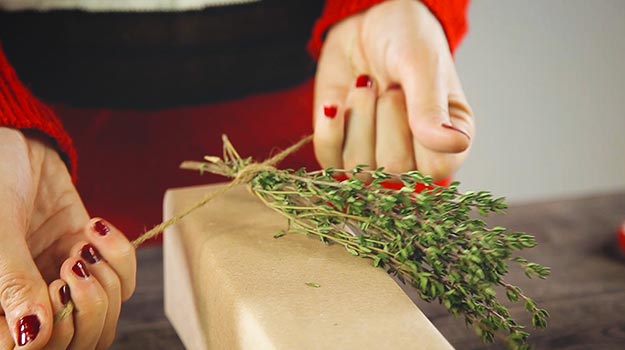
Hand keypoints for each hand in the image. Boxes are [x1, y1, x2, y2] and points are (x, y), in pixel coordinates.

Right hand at [0, 127, 135, 348]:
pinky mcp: (88, 258)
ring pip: (106, 317)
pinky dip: (119, 255)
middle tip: (73, 266)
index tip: (52, 288)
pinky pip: (122, 278)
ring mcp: (62, 283)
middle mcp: (30, 303)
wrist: (13, 143)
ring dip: (107, 283)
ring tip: (82, 248)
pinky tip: (92, 228)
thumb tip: (33, 338)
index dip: (54, 333)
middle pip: (81, 342)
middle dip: (89, 308)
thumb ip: (12, 283)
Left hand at [313, 0, 473, 180]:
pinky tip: (336, 104)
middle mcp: (414, 159)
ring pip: (358, 167)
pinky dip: (330, 129)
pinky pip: (329, 159)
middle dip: (386, 115)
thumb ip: (432, 107)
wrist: (366, 23)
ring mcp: (374, 160)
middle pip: (393, 168)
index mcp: (449, 143)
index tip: (414, 94)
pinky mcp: (339, 153)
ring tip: (368, 87)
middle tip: (391, 87)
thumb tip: (453, 145)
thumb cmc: (406, 41)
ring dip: (358, 116)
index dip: (419, 131)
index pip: (435, 169)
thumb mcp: (423, 65)